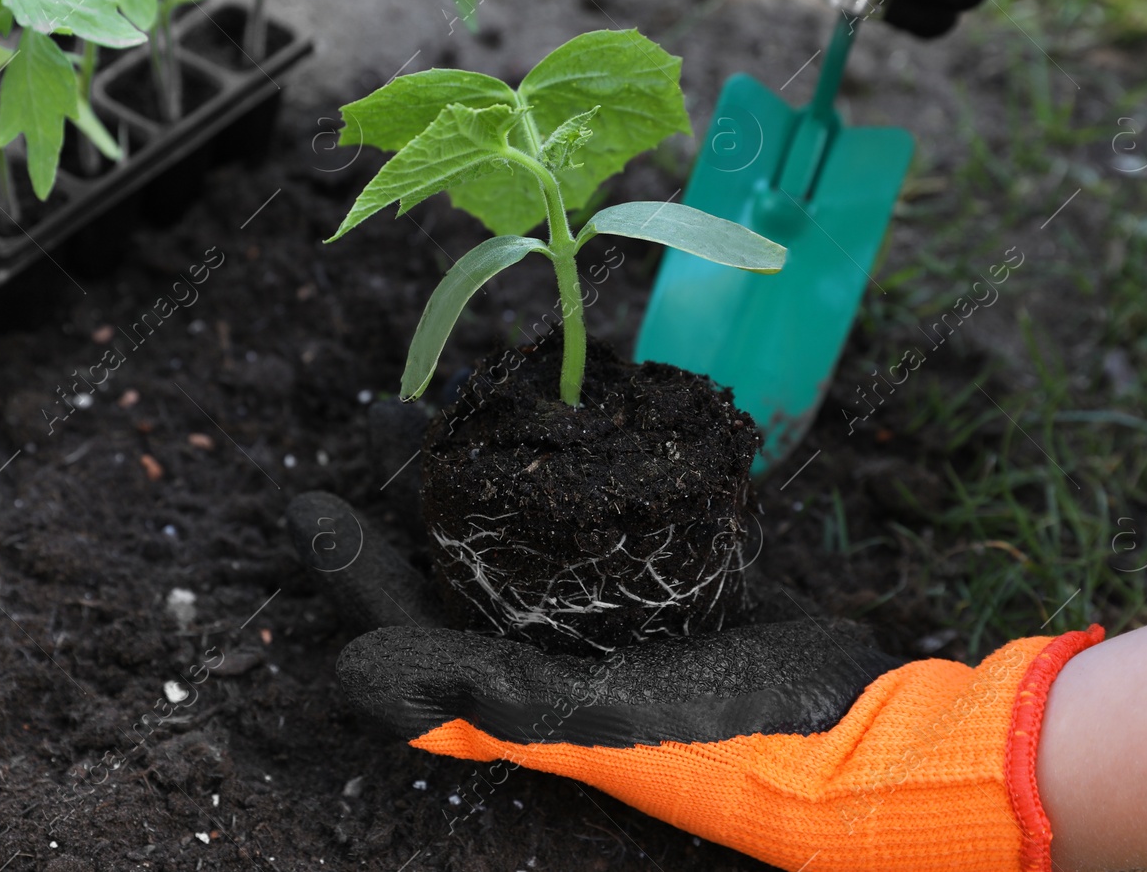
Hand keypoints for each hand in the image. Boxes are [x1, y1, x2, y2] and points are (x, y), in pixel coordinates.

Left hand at [287, 490, 1103, 871]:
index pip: (406, 627)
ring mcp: (602, 629)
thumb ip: (474, 693)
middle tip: (391, 420)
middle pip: (452, 570)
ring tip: (462, 413)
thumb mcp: (582, 713)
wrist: (838, 730)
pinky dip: (563, 485)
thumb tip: (346, 670)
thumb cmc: (706, 734)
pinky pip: (587, 534)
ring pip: (516, 543)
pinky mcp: (659, 597)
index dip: (353, 570)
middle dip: (413, 498)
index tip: (308, 500)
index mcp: (510, 697)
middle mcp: (546, 662)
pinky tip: (567, 439)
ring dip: (482, 479)